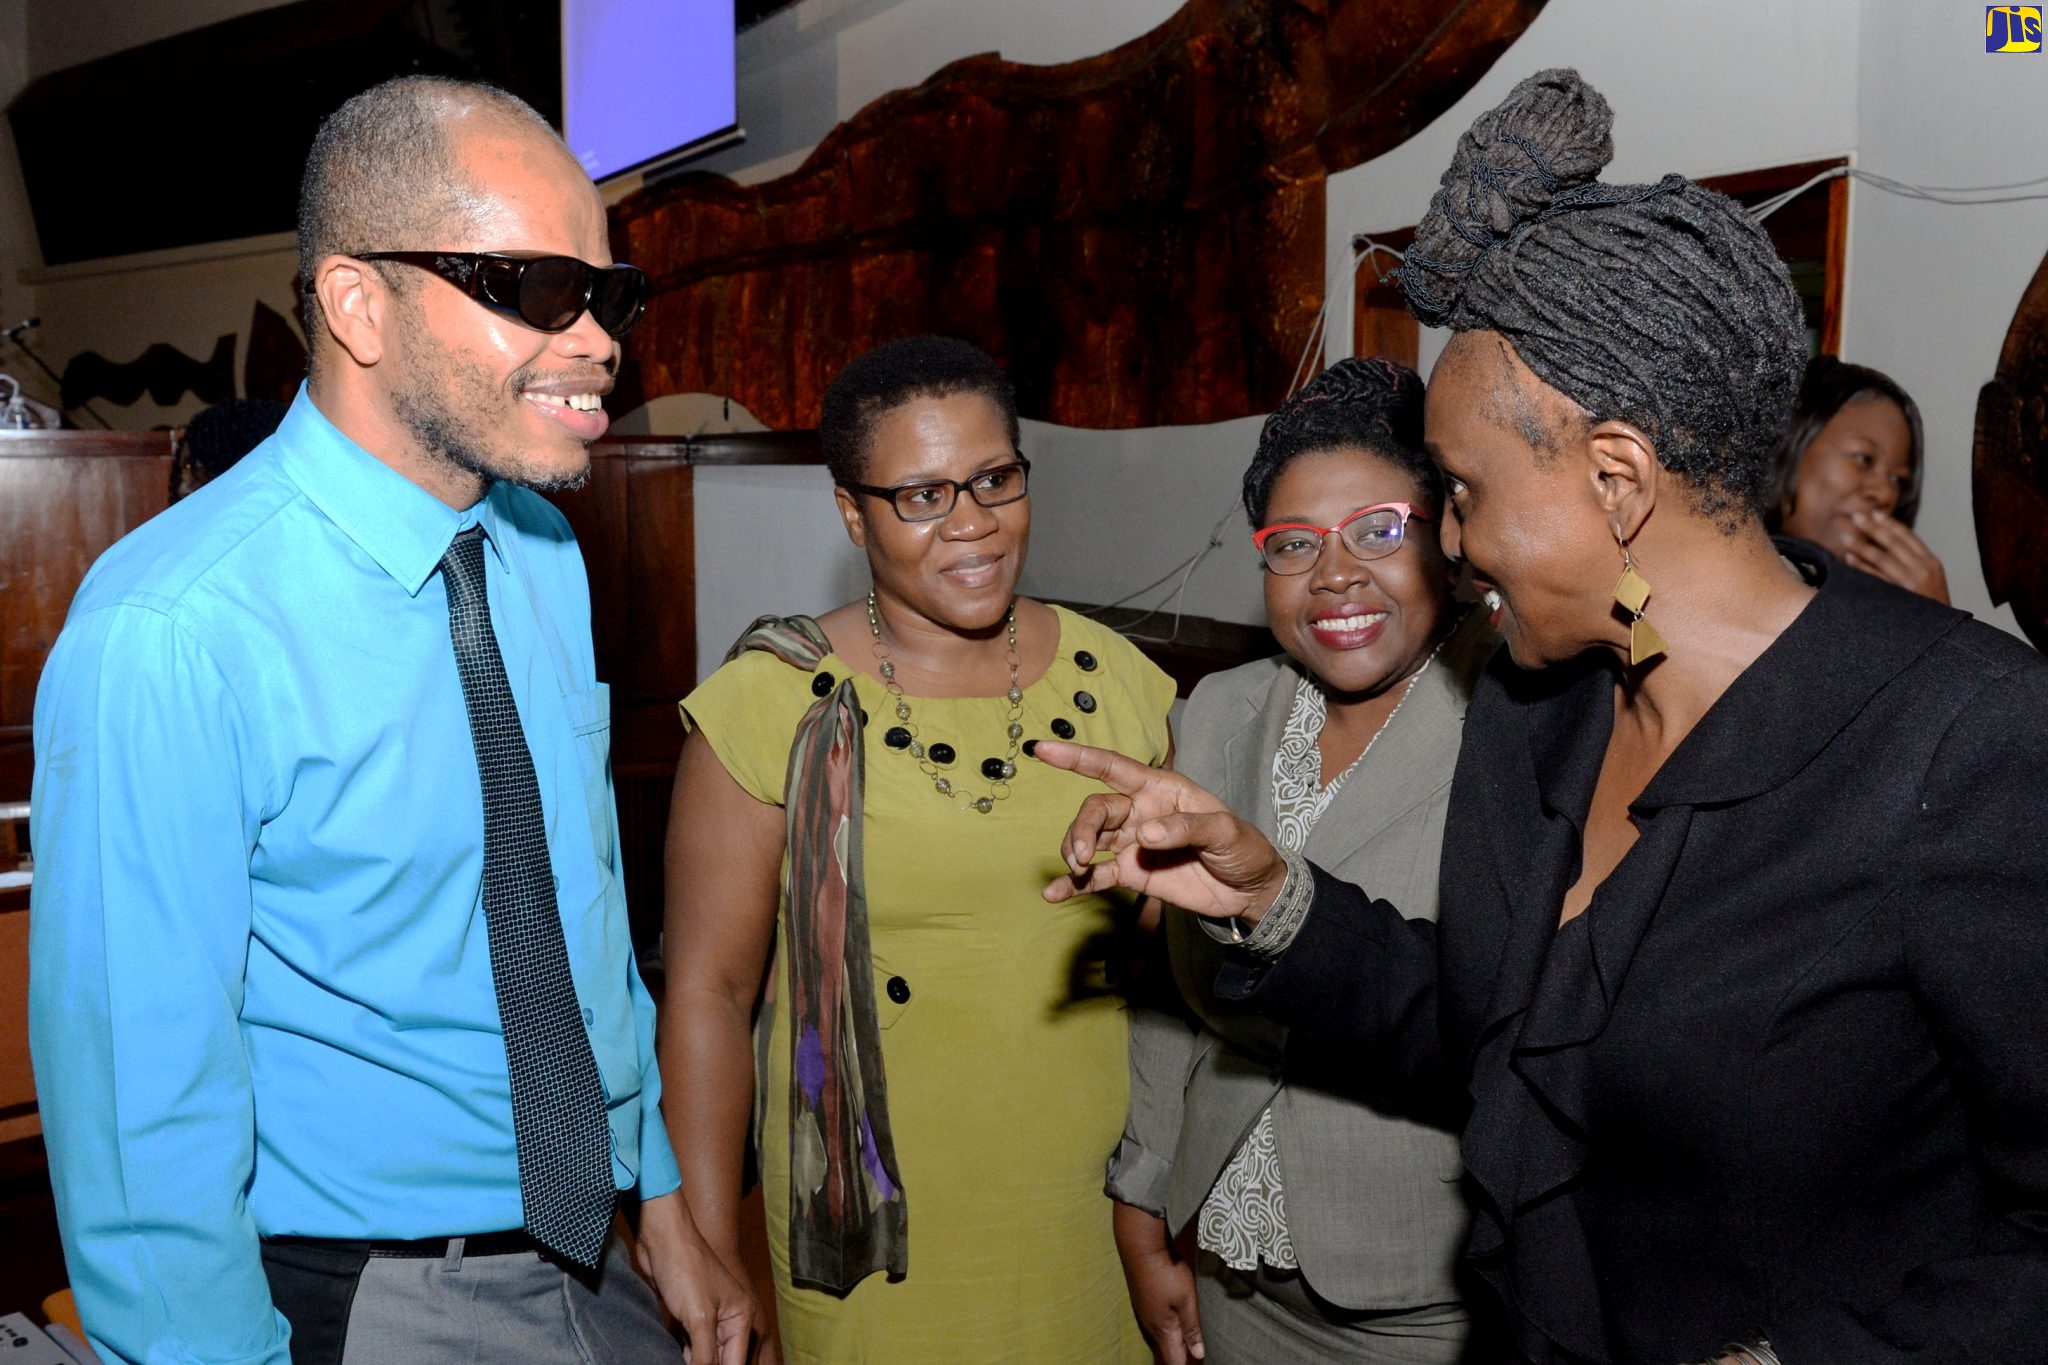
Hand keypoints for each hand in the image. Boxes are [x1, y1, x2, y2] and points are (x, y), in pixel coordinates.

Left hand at [633, 1191, 761, 1364]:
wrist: (661, 1238)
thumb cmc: (685, 1268)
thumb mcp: (698, 1318)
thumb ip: (705, 1355)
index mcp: (742, 1318)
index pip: (737, 1364)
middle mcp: (729, 1320)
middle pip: (724, 1361)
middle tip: (690, 1361)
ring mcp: (708, 1318)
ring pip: (706, 1355)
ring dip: (694, 1362)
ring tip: (683, 1359)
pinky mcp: (689, 1317)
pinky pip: (690, 1346)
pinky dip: (684, 1355)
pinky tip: (674, 1356)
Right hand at [1032, 740, 1286, 924]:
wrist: (1248, 891)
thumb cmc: (1243, 848)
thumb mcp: (1225, 831)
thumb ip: (1187, 828)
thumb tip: (1144, 833)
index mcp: (1160, 789)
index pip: (1112, 767)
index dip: (1077, 757)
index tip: (1043, 750)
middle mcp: (1140, 811)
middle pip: (1095, 809)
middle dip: (1080, 828)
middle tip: (1080, 856)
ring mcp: (1132, 843)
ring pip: (1089, 839)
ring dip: (1074, 851)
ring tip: (1078, 871)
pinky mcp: (1131, 873)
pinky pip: (1096, 876)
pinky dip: (1074, 884)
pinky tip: (1055, 894)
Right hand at [1114, 1202, 1204, 1363]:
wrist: (1141, 1247)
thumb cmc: (1167, 1273)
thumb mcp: (1186, 1300)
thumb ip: (1191, 1328)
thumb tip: (1198, 1354)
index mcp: (1162, 1330)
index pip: (1174, 1360)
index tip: (1199, 1363)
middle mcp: (1150, 1326)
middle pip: (1166, 1351)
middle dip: (1180, 1355)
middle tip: (1196, 1355)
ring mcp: (1144, 1313)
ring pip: (1160, 1336)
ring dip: (1174, 1342)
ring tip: (1188, 1343)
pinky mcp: (1143, 1301)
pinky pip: (1156, 1324)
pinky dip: (1168, 1328)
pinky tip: (1175, 1322)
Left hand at [1843, 509, 1949, 603]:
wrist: (1942, 631)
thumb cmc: (1931, 603)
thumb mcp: (1931, 578)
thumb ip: (1914, 560)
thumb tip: (1889, 540)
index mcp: (1932, 562)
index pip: (1908, 537)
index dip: (1890, 524)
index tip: (1874, 513)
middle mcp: (1923, 570)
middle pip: (1894, 544)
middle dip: (1874, 529)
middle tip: (1856, 516)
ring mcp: (1910, 584)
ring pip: (1883, 559)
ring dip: (1863, 546)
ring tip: (1846, 536)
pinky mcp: (1898, 598)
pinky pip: (1876, 579)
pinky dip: (1862, 567)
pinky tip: (1849, 559)